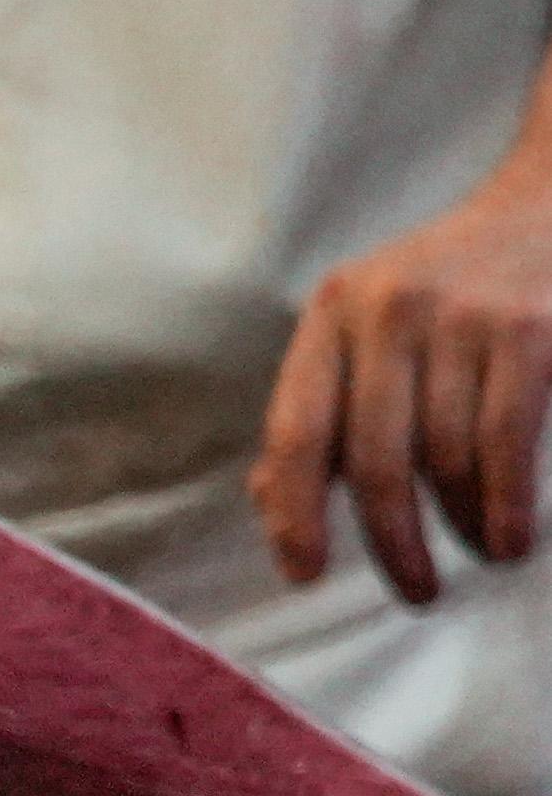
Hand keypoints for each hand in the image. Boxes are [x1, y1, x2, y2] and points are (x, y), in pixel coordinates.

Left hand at [254, 169, 551, 605]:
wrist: (550, 204)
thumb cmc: (450, 284)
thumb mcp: (367, 326)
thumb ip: (322, 407)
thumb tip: (270, 500)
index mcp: (332, 312)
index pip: (297, 429)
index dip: (294, 511)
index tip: (304, 572)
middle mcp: (387, 312)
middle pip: (375, 459)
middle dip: (391, 541)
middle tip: (413, 591)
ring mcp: (461, 319)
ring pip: (445, 459)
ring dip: (461, 526)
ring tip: (477, 553)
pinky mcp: (529, 331)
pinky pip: (504, 444)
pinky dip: (506, 506)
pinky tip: (509, 538)